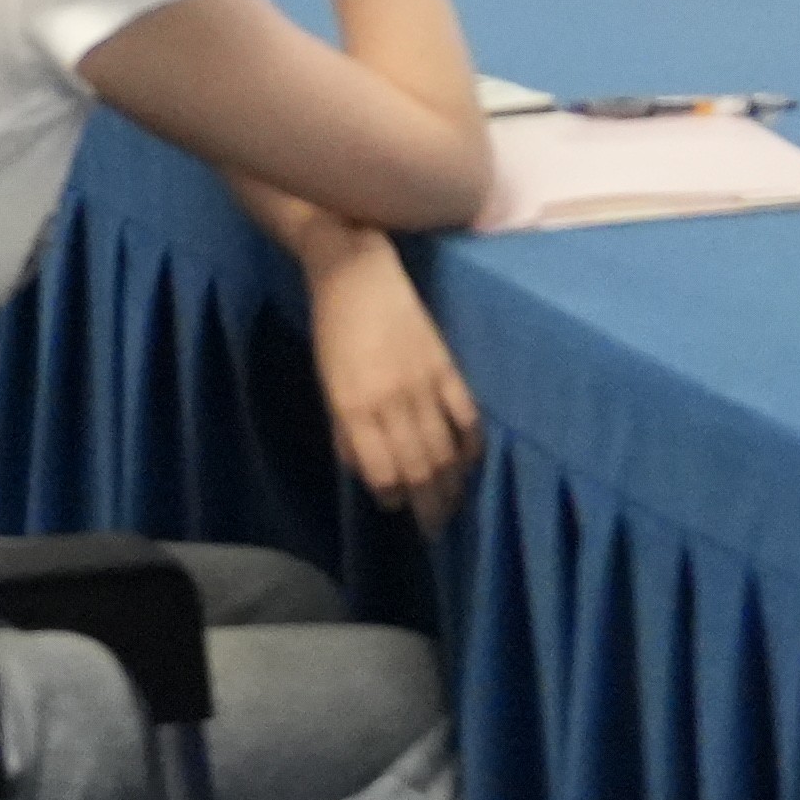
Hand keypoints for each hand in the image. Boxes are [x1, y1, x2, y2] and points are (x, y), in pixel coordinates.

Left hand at [296, 226, 485, 513]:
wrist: (355, 272)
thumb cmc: (333, 329)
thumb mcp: (328, 383)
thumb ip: (346, 429)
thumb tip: (365, 470)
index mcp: (353, 408)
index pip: (381, 472)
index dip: (391, 497)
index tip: (396, 507)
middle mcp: (389, 402)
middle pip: (418, 469)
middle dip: (428, 505)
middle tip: (434, 527)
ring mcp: (421, 384)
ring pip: (444, 451)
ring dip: (451, 486)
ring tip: (454, 505)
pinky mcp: (445, 365)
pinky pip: (466, 416)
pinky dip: (471, 444)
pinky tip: (470, 462)